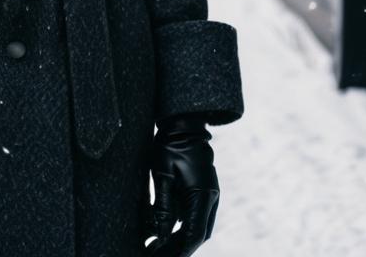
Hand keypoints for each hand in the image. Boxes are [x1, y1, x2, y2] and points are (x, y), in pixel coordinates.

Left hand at [144, 114, 218, 255]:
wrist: (184, 122)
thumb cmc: (170, 144)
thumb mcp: (162, 173)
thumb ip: (163, 205)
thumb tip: (160, 235)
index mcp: (202, 194)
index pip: (194, 234)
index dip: (179, 251)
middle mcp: (210, 197)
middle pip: (197, 234)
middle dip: (178, 248)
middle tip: (155, 254)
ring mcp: (208, 193)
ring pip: (197, 226)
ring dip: (179, 238)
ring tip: (156, 247)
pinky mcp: (203, 189)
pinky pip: (193, 213)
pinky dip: (180, 224)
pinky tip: (162, 229)